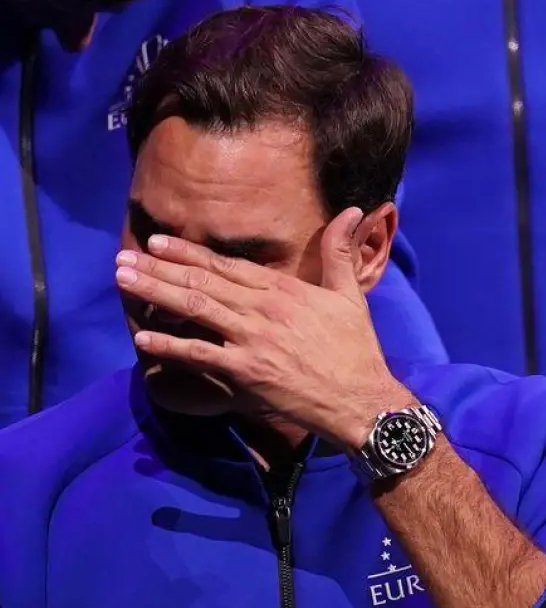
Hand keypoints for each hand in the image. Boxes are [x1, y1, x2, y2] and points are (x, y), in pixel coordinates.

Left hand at [114, 207, 414, 448]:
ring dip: (155, 292)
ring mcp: (251, 339)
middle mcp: (263, 309)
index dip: (190, 252)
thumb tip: (352, 210)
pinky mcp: (245, 371)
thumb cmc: (355, 348)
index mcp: (284, 289)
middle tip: (124, 257)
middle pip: (203, 281)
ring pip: (195, 308)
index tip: (159, 242)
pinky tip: (142, 337)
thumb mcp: (350, 294)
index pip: (228, 265)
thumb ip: (341, 252)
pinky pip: (199, 355)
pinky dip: (169, 345)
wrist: (359, 397)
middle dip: (159, 267)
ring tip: (123, 280)